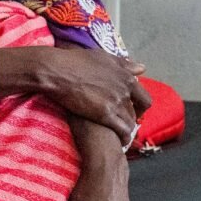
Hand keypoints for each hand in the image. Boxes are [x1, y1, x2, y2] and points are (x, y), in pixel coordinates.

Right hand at [0, 46, 151, 145]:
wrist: (57, 71)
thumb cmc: (76, 61)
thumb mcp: (103, 57)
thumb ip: (123, 65)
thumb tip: (141, 68)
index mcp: (125, 76)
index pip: (143, 96)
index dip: (140, 106)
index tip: (133, 110)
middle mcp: (125, 88)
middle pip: (139, 110)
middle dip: (135, 119)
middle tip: (127, 124)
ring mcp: (116, 102)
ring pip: (131, 121)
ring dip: (128, 129)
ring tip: (121, 135)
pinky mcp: (105, 114)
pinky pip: (122, 131)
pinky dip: (124, 138)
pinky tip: (120, 143)